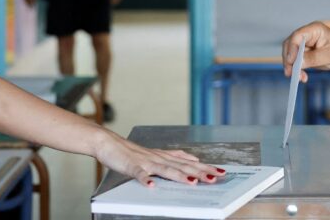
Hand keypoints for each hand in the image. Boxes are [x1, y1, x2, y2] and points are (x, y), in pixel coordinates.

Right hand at [95, 132, 224, 185]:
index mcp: (164, 156)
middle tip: (215, 177)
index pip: (189, 163)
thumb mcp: (156, 154)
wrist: (108, 142)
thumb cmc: (131, 151)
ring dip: (180, 176)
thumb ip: (173, 157)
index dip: (205, 167)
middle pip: (182, 166)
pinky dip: (145, 180)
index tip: (221, 171)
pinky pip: (139, 174)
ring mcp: (145, 161)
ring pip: (165, 169)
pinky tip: (151, 186)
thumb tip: (193, 159)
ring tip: (193, 182)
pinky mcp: (131, 166)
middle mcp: (158, 158)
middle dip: (200, 172)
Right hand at [281, 21, 329, 82]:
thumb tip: (298, 63)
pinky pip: (297, 61)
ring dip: (292, 66)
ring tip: (299, 77)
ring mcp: (305, 44)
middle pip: (290, 45)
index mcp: (314, 30)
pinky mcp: (306, 54)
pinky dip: (297, 69)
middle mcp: (307, 35)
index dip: (292, 48)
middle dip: (289, 60)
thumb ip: (314, 58)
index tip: (291, 61)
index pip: (297, 36)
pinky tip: (302, 77)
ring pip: (291, 54)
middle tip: (290, 73)